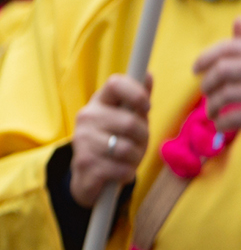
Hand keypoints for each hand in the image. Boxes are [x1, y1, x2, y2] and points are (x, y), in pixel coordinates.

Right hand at [69, 73, 151, 207]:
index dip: (137, 94)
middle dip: (143, 137)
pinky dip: (127, 173)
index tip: (146, 108)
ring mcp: (82, 140)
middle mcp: (86, 117)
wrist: (90, 175)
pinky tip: (118, 171)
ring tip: (127, 158)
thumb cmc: (116, 141)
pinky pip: (121, 169)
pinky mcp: (84, 164)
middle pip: (130, 123)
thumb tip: (148, 75)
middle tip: (137, 142)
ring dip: (135, 157)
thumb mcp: (130, 118)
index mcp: (100, 101)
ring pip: (127, 149)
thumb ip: (139, 99)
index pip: (116, 83)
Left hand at [194, 21, 240, 151]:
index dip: (206, 57)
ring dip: (211, 106)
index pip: (230, 47)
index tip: (196, 69)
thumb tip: (238, 19)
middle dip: (207, 84)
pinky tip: (221, 125)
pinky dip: (221, 123)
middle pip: (224, 69)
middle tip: (205, 93)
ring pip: (225, 94)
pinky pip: (233, 117)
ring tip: (212, 112)